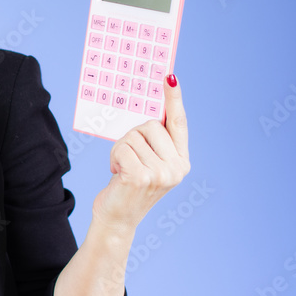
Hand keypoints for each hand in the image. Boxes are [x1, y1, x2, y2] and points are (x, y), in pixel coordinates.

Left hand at [91, 75, 190, 234]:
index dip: (174, 98)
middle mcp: (177, 167)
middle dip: (131, 137)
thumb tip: (154, 111)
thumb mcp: (148, 163)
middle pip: (150, 125)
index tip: (170, 76)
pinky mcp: (141, 177)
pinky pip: (121, 149)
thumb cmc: (129, 186)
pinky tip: (117, 175)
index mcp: (182, 161)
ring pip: (133, 136)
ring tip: (122, 170)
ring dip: (120, 150)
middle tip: (128, 160)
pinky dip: (114, 159)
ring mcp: (161, 173)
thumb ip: (155, 142)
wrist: (117, 219)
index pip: (179, 123)